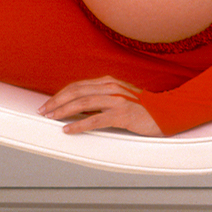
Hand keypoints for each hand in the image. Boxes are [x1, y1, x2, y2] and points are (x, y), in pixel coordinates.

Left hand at [39, 77, 161, 135]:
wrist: (168, 112)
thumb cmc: (144, 108)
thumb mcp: (121, 97)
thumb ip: (103, 98)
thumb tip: (80, 107)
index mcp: (108, 82)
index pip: (77, 86)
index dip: (60, 95)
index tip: (48, 103)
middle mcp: (110, 87)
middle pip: (76, 92)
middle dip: (56, 101)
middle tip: (43, 111)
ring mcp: (117, 100)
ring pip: (82, 103)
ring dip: (63, 111)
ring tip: (51, 118)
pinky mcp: (122, 114)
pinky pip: (95, 120)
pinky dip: (78, 124)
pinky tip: (68, 129)